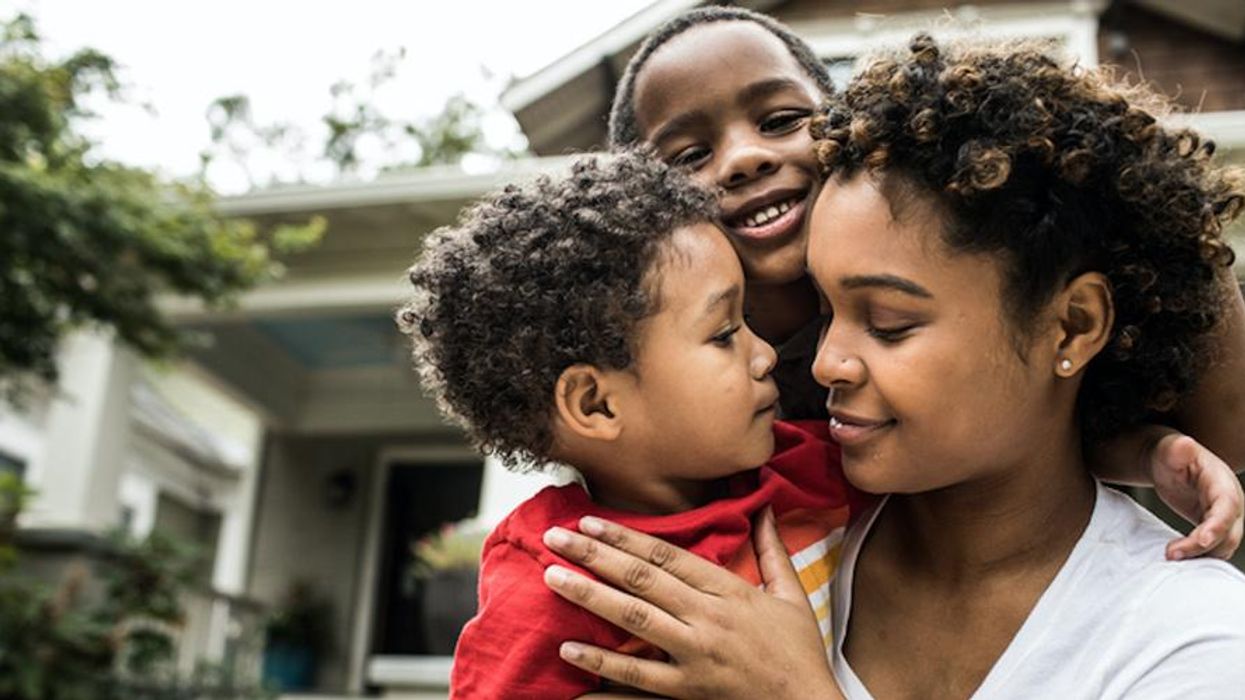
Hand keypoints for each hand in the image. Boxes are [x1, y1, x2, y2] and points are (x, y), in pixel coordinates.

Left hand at [541, 507, 841, 699]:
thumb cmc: (799, 653)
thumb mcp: (792, 596)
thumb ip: (773, 551)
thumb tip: (766, 510)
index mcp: (728, 590)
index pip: (666, 555)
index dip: (626, 536)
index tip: (591, 522)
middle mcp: (707, 617)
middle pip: (641, 578)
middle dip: (594, 555)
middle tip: (555, 537)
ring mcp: (695, 654)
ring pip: (633, 619)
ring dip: (589, 595)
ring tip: (552, 577)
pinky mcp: (688, 690)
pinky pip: (638, 675)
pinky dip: (602, 661)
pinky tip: (570, 647)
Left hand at [1149, 430, 1244, 559]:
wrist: (1168, 462)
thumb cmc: (1169, 454)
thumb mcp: (1170, 449)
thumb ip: (1178, 450)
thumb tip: (1185, 444)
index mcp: (1222, 482)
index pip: (1227, 507)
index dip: (1218, 525)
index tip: (1201, 540)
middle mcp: (1229, 502)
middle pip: (1228, 532)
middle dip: (1203, 547)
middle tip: (1172, 553)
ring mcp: (1224, 516)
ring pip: (1223, 544)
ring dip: (1200, 555)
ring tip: (1171, 556)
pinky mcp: (1213, 526)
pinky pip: (1214, 546)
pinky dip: (1199, 555)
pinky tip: (1179, 558)